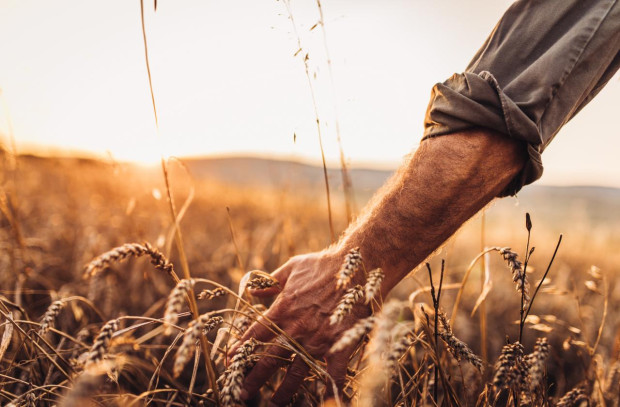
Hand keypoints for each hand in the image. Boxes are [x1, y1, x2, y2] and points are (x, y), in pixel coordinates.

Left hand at [233, 249, 369, 405]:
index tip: (230, 362)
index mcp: (282, 310)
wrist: (357, 266)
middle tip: (241, 393)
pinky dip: (330, 389)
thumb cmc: (324, 265)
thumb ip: (270, 282)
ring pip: (296, 373)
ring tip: (274, 402)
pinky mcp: (339, 345)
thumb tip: (252, 291)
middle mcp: (296, 329)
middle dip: (253, 379)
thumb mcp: (291, 268)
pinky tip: (326, 401)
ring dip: (284, 391)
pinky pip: (333, 373)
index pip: (254, 335)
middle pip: (269, 360)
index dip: (240, 350)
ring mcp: (318, 340)